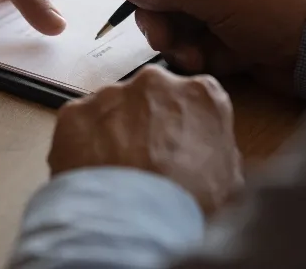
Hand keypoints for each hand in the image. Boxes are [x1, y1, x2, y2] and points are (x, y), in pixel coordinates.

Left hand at [48, 65, 242, 214]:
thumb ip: (218, 151)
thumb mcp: (229, 180)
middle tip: (143, 161)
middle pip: (150, 97)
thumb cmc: (187, 204)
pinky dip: (82, 144)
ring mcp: (112, 94)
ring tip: (114, 174)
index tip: (176, 144)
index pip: (193, 98)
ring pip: (112, 109)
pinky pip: (79, 125)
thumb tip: (209, 155)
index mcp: (201, 94)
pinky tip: (90, 174)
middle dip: (146, 122)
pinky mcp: (75, 112)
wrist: (134, 223)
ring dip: (113, 133)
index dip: (183, 124)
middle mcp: (155, 83)